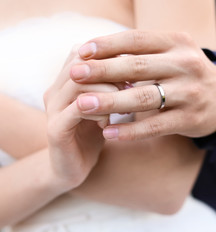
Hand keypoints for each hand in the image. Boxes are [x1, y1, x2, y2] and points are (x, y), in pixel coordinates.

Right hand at [44, 48, 118, 186]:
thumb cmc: (93, 133)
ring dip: (107, 92)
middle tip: (130, 88)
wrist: (72, 169)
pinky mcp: (55, 129)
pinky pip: (78, 109)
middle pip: (81, 64)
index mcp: (64, 82)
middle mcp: (55, 90)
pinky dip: (99, 112)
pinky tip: (108, 122)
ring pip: (79, 84)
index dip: (109, 57)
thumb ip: (112, 85)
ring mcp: (52, 109)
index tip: (131, 72)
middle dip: (112, 73)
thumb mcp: (104, 106)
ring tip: (121, 108)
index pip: (83, 52)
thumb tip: (136, 65)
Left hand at [71, 30, 215, 140]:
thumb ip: (143, 52)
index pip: (137, 40)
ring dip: (111, 102)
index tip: (82, 51)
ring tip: (82, 106)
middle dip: (103, 71)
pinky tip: (108, 133)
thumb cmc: (186, 74)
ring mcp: (190, 93)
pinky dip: (131, 130)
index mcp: (178, 43)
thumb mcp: (173, 54)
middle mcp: (186, 65)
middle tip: (74, 74)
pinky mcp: (191, 119)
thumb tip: (97, 55)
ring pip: (144, 97)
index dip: (108, 44)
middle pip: (138, 67)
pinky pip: (156, 126)